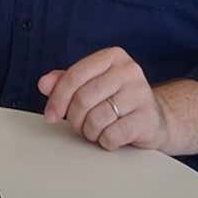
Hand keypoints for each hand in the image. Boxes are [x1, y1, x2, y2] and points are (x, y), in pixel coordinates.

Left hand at [38, 47, 167, 150]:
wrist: (153, 119)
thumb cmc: (116, 100)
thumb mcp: (90, 85)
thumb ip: (64, 81)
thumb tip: (44, 84)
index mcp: (112, 56)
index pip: (74, 76)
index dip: (57, 98)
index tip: (50, 115)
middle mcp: (129, 70)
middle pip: (83, 98)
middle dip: (74, 118)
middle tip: (78, 125)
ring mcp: (141, 94)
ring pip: (96, 118)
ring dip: (89, 132)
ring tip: (95, 131)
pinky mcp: (148, 118)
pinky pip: (112, 135)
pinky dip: (105, 141)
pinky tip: (110, 138)